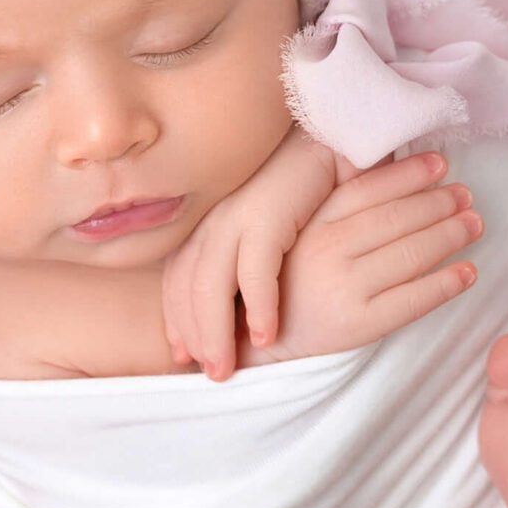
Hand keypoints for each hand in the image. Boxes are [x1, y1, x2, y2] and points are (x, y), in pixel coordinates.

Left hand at [161, 126, 340, 380]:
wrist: (329, 133)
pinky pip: (255, 271)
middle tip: (212, 374)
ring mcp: (235, 217)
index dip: (177, 321)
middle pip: (187, 290)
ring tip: (228, 367)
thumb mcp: (266, 224)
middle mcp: (213, 222)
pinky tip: (268, 335)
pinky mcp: (266, 213)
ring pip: (211, 287)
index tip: (184, 356)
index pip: (178, 281)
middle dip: (194, 336)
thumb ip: (250, 257)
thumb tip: (244, 304)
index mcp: (209, 224)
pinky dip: (260, 306)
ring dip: (217, 332)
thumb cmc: (302, 185)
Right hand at [248, 147, 482, 366]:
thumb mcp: (303, 233)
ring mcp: (343, 288)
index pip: (371, 189)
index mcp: (314, 222)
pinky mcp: (358, 324)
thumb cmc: (295, 279)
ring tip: (474, 225)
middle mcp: (328, 251)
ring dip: (450, 236)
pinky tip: (468, 272)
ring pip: (410, 255)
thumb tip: (393, 168)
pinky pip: (412, 300)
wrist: (263, 340)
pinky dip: (445, 284)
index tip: (440, 164)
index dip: (409, 174)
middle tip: (467, 197)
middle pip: (396, 220)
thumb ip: (339, 205)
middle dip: (439, 204)